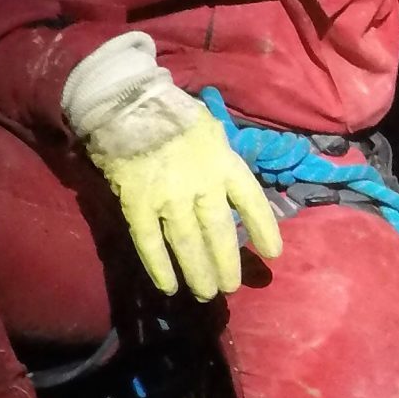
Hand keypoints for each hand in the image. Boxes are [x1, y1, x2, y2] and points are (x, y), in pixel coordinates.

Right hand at [62, 33, 282, 299]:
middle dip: (227, 263)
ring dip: (199, 271)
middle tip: (232, 287)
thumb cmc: (171, 114)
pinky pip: (150, 242)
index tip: (273, 253)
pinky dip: (160, 267)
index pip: (252, 201)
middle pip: (220, 232)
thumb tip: (233, 190)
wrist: (125, 104)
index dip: (264, 229)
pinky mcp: (138, 204)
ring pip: (189, 243)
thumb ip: (222, 160)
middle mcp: (202, 184)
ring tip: (208, 293)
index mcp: (224, 163)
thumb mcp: (211, 130)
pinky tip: (169, 286)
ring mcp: (169, 196)